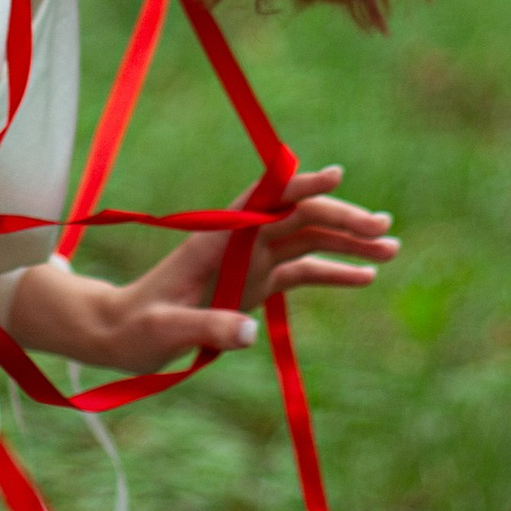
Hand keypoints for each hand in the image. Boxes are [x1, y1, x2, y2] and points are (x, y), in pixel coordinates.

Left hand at [6, 167, 394, 374]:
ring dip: (348, 243)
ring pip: (307, 242)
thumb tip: (250, 333)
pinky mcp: (255, 285)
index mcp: (217, 240)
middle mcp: (239, 243)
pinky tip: (365, 278)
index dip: (299, 186)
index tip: (336, 176)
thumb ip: (206, 326)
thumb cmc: (134, 327)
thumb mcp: (163, 329)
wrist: (119, 334)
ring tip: (392, 250)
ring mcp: (250, 263)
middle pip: (298, 219)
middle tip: (384, 231)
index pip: (264, 201)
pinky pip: (301, 272)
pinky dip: (333, 272)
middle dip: (343, 220)